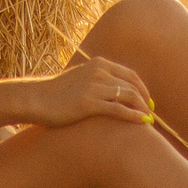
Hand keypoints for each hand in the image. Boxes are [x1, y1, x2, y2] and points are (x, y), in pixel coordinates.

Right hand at [30, 57, 155, 128]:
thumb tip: (114, 91)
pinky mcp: (89, 103)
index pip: (130, 75)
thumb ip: (97, 80)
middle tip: (151, 114)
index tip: (148, 102)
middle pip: (133, 85)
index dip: (142, 89)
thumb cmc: (56, 92)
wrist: (36, 98)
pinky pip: (118, 109)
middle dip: (146, 101)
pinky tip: (142, 123)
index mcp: (98, 64)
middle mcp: (99, 71)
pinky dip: (133, 116)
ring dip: (143, 110)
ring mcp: (94, 86)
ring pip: (129, 96)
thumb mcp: (80, 78)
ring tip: (148, 121)